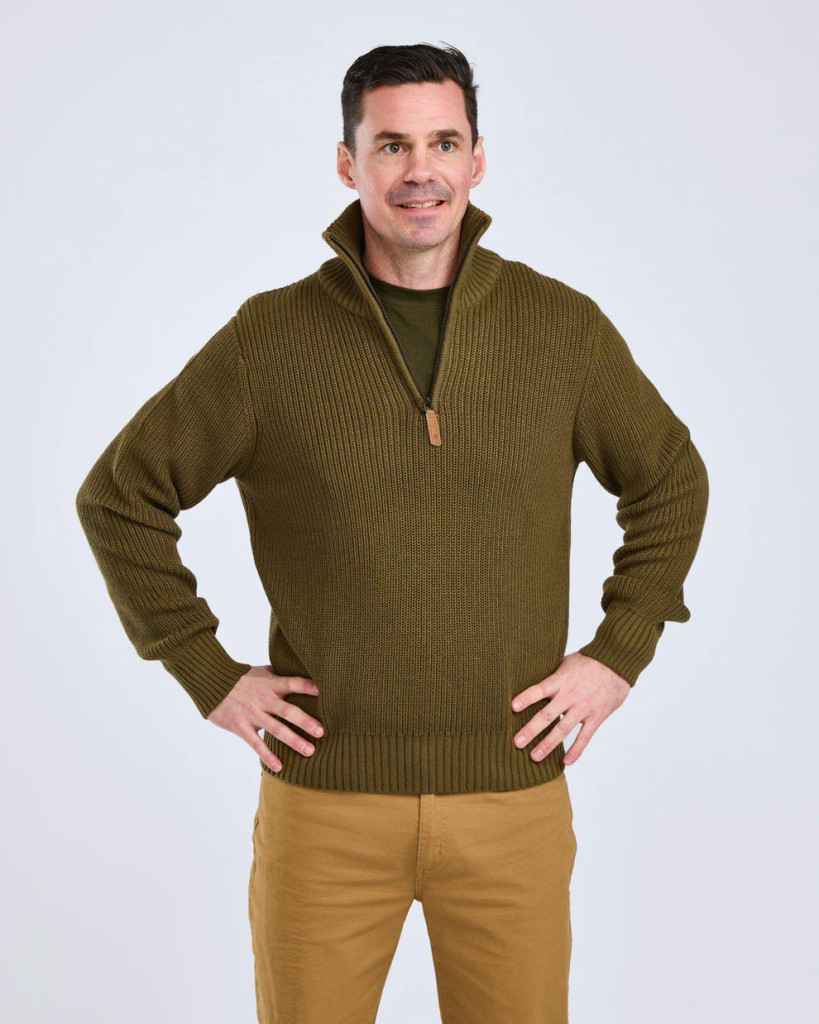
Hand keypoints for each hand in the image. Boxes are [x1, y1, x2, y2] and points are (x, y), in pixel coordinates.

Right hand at [207, 666, 323, 772]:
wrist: (211, 683)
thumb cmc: (240, 677)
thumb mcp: (261, 671)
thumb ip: (279, 675)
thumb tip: (298, 672)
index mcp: (271, 684)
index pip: (292, 683)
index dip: (307, 687)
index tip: (323, 692)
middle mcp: (264, 700)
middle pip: (288, 711)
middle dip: (305, 722)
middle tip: (321, 731)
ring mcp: (253, 714)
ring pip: (276, 729)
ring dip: (294, 741)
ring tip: (310, 751)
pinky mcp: (241, 727)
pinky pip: (256, 744)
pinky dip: (267, 756)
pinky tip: (279, 766)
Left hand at [510, 652, 630, 766]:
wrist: (616, 663)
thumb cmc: (589, 661)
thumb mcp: (566, 662)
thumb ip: (552, 674)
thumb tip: (530, 676)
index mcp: (561, 680)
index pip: (540, 689)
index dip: (526, 698)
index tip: (512, 707)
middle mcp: (570, 695)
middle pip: (547, 715)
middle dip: (531, 730)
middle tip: (517, 743)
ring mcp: (583, 708)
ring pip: (563, 729)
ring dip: (548, 744)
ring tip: (534, 756)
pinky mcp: (596, 716)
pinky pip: (585, 736)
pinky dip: (576, 750)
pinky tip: (566, 761)